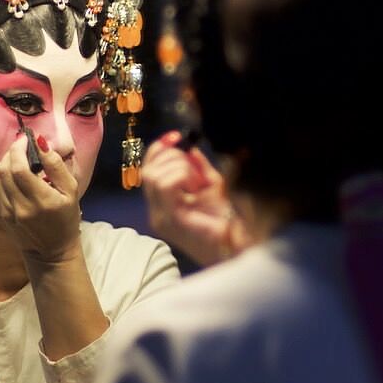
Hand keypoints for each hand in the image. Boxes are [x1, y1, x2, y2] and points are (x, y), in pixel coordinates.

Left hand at [0, 135, 81, 263]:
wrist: (52, 251)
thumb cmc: (66, 219)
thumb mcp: (72, 191)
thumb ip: (57, 166)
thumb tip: (42, 143)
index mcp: (41, 200)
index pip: (19, 168)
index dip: (18, 149)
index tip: (26, 138)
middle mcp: (20, 207)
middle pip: (4, 170)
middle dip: (11, 152)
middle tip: (22, 145)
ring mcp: (7, 212)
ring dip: (4, 161)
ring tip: (16, 156)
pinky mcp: (0, 214)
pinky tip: (10, 171)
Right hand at [141, 131, 251, 265]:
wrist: (235, 245)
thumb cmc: (224, 219)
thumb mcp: (210, 185)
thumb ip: (198, 167)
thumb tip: (190, 148)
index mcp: (162, 204)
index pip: (147, 169)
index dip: (159, 149)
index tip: (177, 137)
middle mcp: (156, 211)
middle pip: (148, 171)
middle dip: (172, 158)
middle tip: (195, 167)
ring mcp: (161, 217)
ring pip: (155, 176)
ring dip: (180, 169)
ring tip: (198, 183)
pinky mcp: (172, 219)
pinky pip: (167, 185)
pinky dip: (182, 177)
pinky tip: (196, 187)